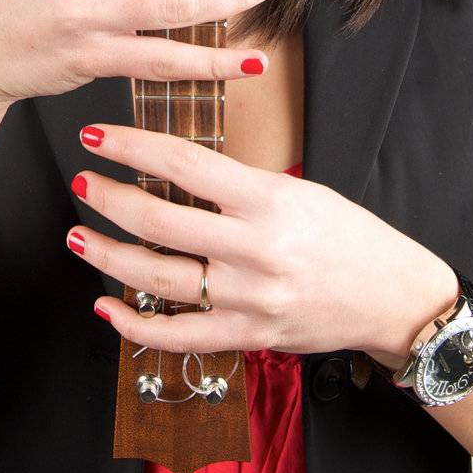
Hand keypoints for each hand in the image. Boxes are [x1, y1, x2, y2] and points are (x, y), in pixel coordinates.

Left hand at [65, 123, 459, 365]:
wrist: (393, 297)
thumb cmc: (349, 237)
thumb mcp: (300, 191)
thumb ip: (241, 186)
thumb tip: (179, 171)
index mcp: (268, 200)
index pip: (184, 164)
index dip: (132, 147)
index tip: (100, 137)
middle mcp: (255, 249)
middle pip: (159, 221)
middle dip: (109, 198)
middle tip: (84, 181)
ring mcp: (248, 298)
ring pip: (157, 278)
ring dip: (108, 255)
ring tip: (80, 235)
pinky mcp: (247, 336)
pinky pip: (177, 336)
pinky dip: (134, 325)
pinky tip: (106, 305)